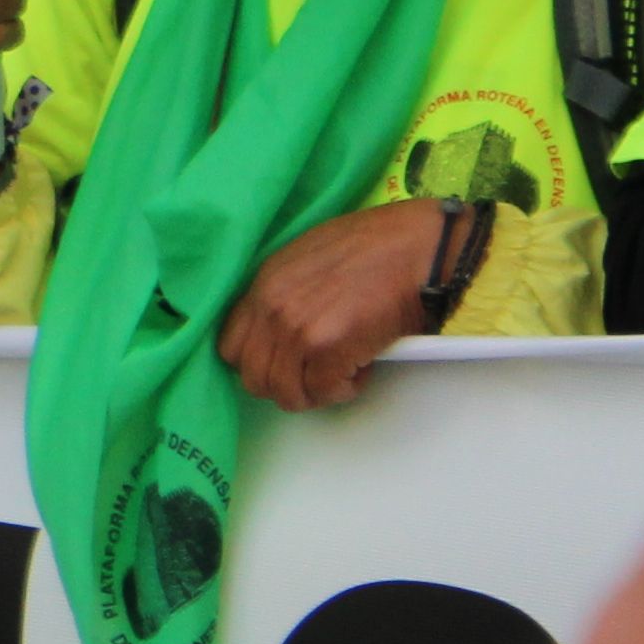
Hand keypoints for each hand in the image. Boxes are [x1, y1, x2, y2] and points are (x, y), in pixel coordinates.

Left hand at [219, 194, 452, 410]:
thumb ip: (283, 294)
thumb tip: (279, 331)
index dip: (258, 363)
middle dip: (285, 385)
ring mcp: (297, 331)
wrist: (413, 249)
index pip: (230, 347)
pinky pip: (324, 392)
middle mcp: (271, 310)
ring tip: (342, 370)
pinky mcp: (328, 350)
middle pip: (253, 378)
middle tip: (316, 374)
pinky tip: (362, 367)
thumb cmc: (371, 249)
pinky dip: (344, 390)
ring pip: (286, 394)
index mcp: (261, 286)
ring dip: (316, 391)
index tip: (283, 363)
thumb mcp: (305, 260)